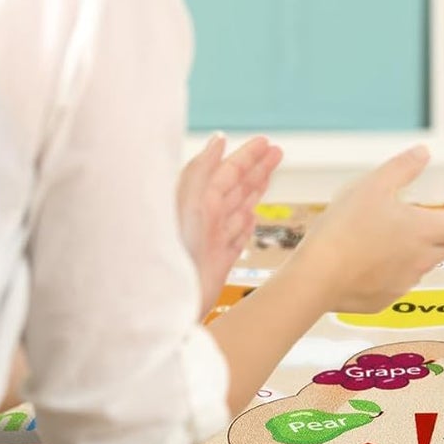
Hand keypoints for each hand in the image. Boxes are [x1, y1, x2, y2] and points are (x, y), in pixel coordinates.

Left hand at [178, 133, 283, 314]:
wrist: (166, 303)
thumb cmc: (170, 254)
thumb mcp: (187, 202)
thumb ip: (201, 170)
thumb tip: (218, 140)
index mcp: (197, 201)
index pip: (227, 171)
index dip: (248, 156)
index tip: (266, 142)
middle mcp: (205, 218)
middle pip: (236, 186)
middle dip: (257, 168)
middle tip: (277, 152)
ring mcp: (212, 240)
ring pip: (239, 209)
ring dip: (255, 190)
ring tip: (270, 176)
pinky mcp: (218, 263)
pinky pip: (236, 239)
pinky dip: (246, 226)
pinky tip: (251, 218)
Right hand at [290, 146, 443, 312]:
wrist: (317, 277)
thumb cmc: (345, 229)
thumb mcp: (372, 186)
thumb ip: (402, 168)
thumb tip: (423, 154)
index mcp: (425, 231)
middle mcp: (423, 260)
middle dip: (442, 232)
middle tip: (420, 219)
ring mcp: (406, 283)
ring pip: (423, 265)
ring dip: (418, 252)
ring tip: (389, 238)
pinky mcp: (387, 299)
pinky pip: (399, 283)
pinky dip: (393, 272)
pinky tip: (369, 261)